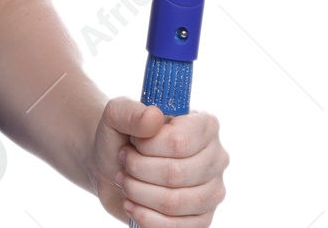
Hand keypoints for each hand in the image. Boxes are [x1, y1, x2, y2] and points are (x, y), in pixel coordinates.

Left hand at [90, 97, 227, 225]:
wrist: (111, 166)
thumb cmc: (121, 137)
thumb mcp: (116, 115)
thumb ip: (130, 111)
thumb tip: (153, 117)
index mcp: (204, 125)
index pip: (178, 142)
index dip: (147, 146)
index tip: (131, 142)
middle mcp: (216, 158)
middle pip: (175, 173)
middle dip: (138, 169)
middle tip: (124, 161)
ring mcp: (213, 191)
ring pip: (174, 202)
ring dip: (138, 192)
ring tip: (124, 181)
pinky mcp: (203, 219)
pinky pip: (176, 227)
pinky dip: (145, 217)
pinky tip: (131, 204)